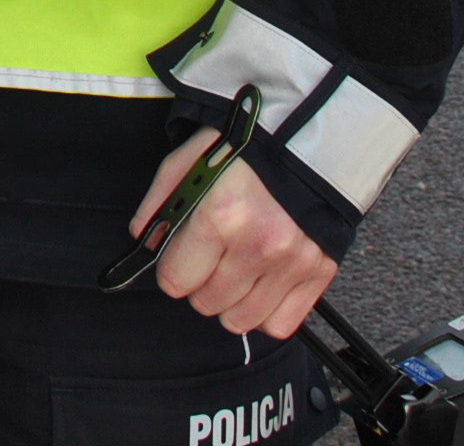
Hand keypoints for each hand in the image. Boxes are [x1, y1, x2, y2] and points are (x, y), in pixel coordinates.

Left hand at [131, 127, 336, 338]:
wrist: (307, 139)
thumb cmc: (246, 147)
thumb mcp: (190, 159)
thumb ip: (160, 201)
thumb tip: (145, 240)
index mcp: (220, 215)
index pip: (176, 280)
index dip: (171, 269)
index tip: (178, 258)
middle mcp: (258, 244)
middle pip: (206, 303)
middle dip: (199, 284)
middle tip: (209, 258)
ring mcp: (291, 263)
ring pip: (240, 321)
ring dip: (230, 301)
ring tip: (234, 269)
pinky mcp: (318, 273)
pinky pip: (280, 324)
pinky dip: (265, 312)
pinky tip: (260, 284)